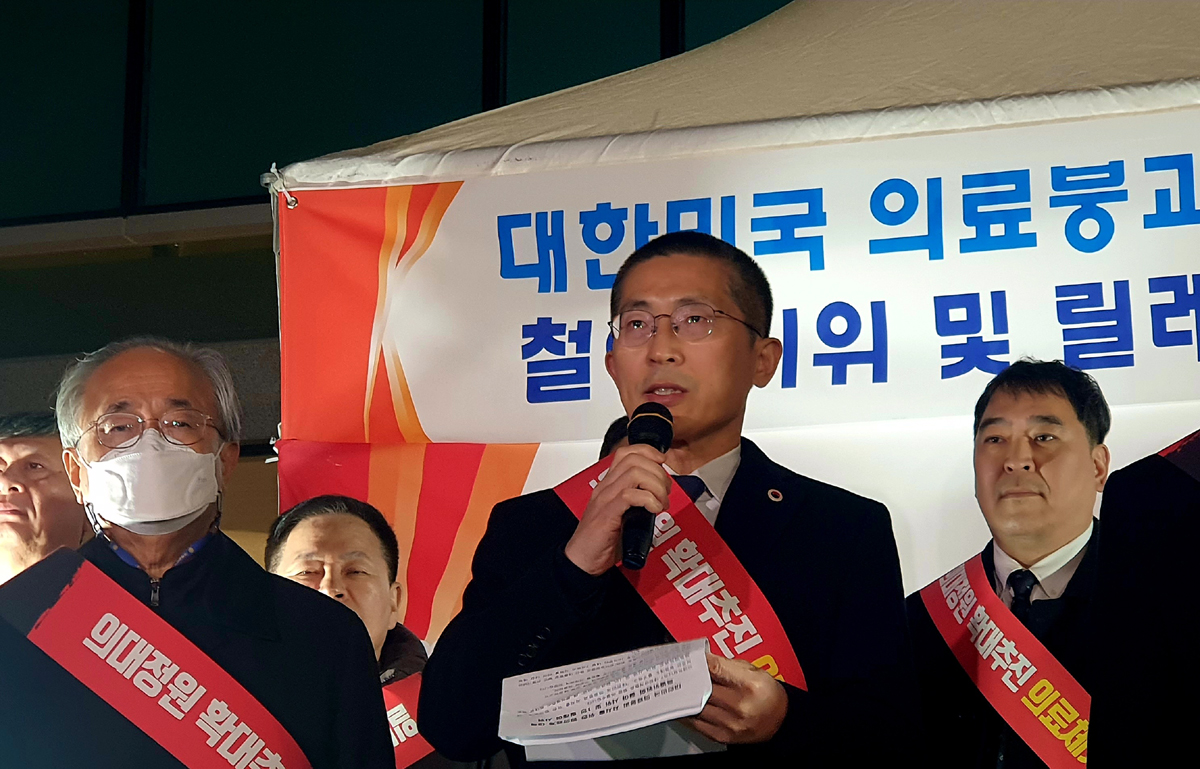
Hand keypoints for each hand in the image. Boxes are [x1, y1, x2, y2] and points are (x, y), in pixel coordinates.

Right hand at [564, 444, 670, 575]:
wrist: (582, 561)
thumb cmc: (601, 541)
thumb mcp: (623, 515)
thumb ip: (638, 502)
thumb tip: (660, 497)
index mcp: (608, 485)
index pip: (627, 453)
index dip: (648, 452)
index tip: (662, 462)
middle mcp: (605, 488)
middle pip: (634, 460)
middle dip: (658, 472)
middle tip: (665, 491)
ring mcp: (605, 499)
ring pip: (635, 474)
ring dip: (656, 486)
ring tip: (661, 502)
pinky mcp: (607, 514)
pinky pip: (630, 496)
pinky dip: (649, 500)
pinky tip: (654, 511)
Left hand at [684, 652, 787, 743]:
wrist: (780, 721)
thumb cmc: (768, 694)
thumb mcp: (754, 671)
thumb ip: (728, 665)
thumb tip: (704, 659)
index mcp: (749, 684)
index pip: (714, 668)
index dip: (698, 661)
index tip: (689, 656)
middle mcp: (739, 705)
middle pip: (702, 687)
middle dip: (689, 677)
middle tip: (679, 670)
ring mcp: (729, 723)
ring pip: (695, 706)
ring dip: (683, 696)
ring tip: (676, 687)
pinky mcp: (722, 736)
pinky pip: (696, 724)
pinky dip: (686, 714)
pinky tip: (681, 706)